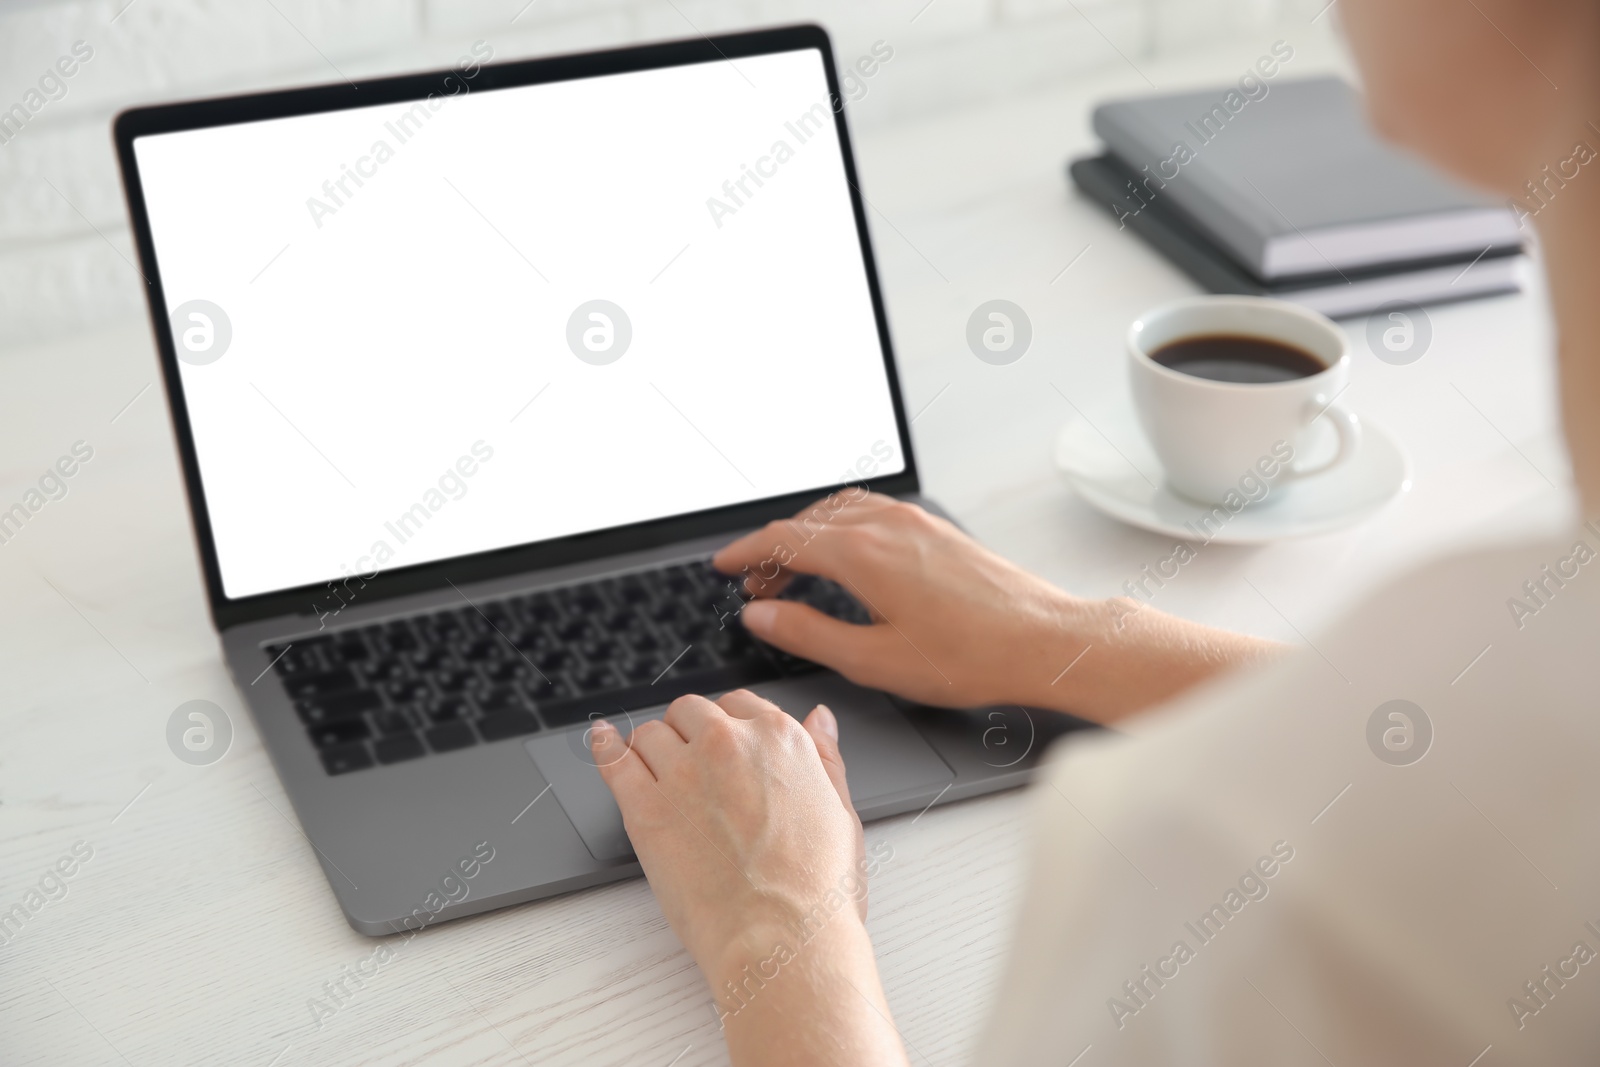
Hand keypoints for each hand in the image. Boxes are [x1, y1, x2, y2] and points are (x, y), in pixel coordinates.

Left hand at [592, 691, 907, 1065]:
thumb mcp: (840, 811)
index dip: (729, 726)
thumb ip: (824, 755)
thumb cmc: (817, 890)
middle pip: (691, 713)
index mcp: (778, 738)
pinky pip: (613, 760)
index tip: (724, 746)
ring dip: (654, 749)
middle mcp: (726, 742)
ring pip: (651, 734)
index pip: (739, 705)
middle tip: (694, 769)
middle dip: (690, 734)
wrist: (780, 938)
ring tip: (659, 776)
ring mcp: (681, 774)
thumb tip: (820, 718)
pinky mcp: (644, 809)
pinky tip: (603, 742)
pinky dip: (605, 747)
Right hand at [713, 492, 1276, 722]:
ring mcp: (916, 522)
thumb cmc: (972, 655)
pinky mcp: (938, 530)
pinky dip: (841, 526)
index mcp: (863, 553)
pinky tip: (847, 555)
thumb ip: (809, 634)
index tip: (724, 565)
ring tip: (794, 572)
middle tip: (755, 587)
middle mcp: (888, 525)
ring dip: (807, 535)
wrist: (1045, 641)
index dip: (746, 554)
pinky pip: (871, 511)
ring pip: (840, 511)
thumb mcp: (874, 660)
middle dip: (773, 550)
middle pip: (808, 522)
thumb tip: (763, 617)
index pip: (784, 541)